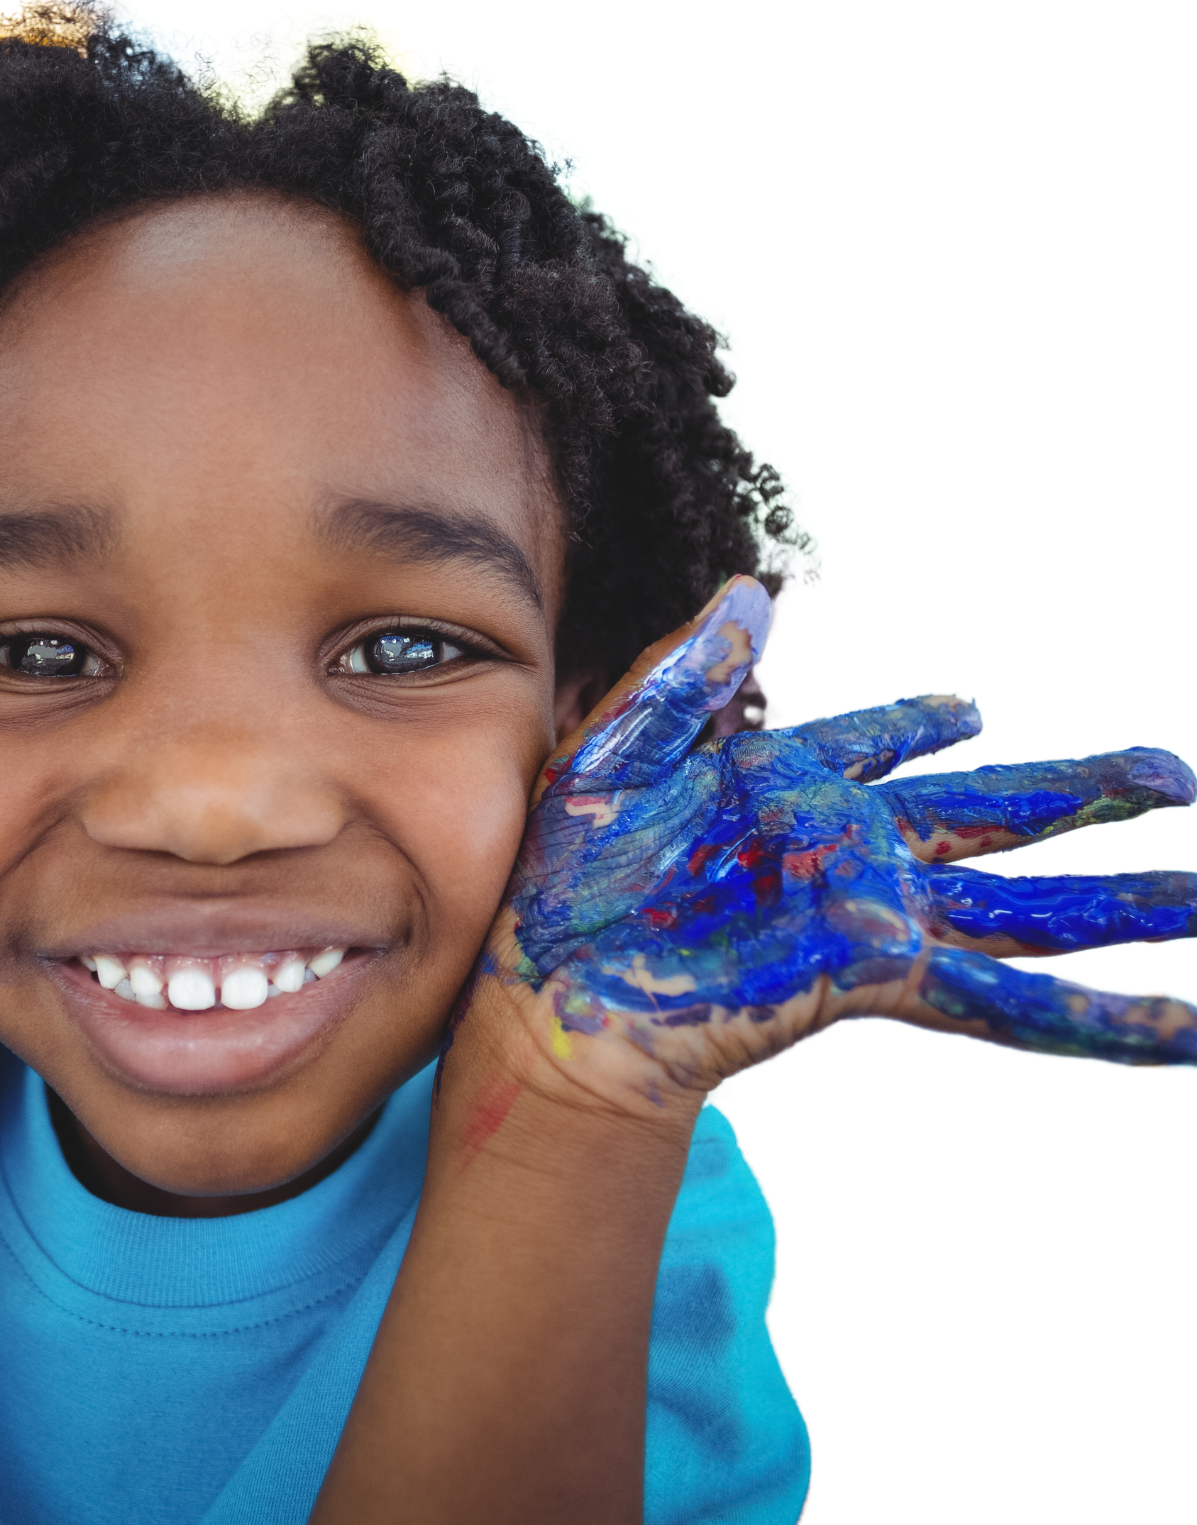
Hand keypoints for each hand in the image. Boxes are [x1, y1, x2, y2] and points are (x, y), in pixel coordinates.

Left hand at [473, 576, 1194, 1113]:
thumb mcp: (613, 751)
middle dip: (1082, 794)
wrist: (554, 992)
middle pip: (995, 815)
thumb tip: (750, 589)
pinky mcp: (874, 974)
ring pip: (1025, 912)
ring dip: (1121, 908)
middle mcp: (848, 847)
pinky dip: (1092, 1021)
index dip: (915, 723)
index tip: (965, 710)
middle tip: (1179, 772)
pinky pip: (999, 1001)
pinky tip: (1177, 1032)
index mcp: (785, 784)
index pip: (872, 741)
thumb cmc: (562, 878)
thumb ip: (686, 673)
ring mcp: (873, 914)